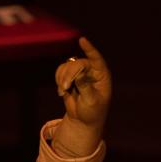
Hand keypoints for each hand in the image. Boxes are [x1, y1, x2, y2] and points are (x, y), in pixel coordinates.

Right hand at [51, 36, 111, 154]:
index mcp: (102, 76)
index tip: (82, 40)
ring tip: (64, 91)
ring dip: (62, 78)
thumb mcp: (91, 102)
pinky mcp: (70, 75)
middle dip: (69, 74)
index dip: (89, 49)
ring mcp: (80, 72)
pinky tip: (62, 90)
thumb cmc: (92, 112)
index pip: (96, 59)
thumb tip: (79, 74)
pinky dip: (58, 79)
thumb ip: (85, 87)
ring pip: (67, 66)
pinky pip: (60, 70)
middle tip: (65, 88)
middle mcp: (92, 71)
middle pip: (77, 63)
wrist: (83, 121)